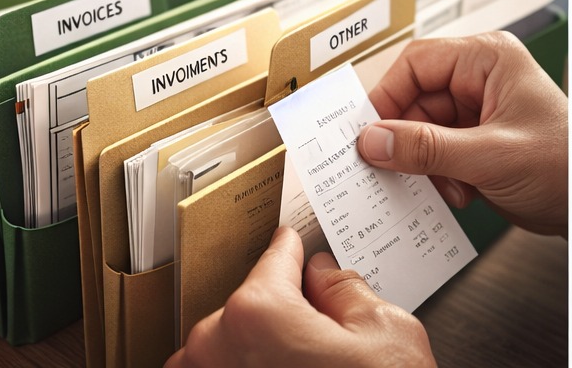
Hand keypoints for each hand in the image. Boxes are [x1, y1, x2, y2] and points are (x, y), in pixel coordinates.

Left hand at [165, 227, 434, 367]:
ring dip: (254, 345)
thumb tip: (323, 275)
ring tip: (301, 363)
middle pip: (249, 301)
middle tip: (316, 331)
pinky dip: (238, 367)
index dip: (293, 249)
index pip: (276, 257)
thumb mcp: (385, 333)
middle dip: (280, 308)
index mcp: (258, 311)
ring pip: (225, 340)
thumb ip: (345, 290)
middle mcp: (215, 345)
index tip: (292, 246)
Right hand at [358, 31, 567, 236]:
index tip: (369, 131)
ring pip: (417, 131)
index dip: (387, 96)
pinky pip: (431, 152)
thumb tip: (372, 141)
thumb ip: (426, 149)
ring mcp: (473, 112)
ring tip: (447, 185)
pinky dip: (435, 176)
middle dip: (408, 141)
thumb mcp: (491, 156)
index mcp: (487, 61)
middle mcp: (477, 81)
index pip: (415, 65)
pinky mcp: (471, 142)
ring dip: (423, 165)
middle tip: (398, 168)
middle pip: (412, 101)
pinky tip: (457, 191)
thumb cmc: (569, 166)